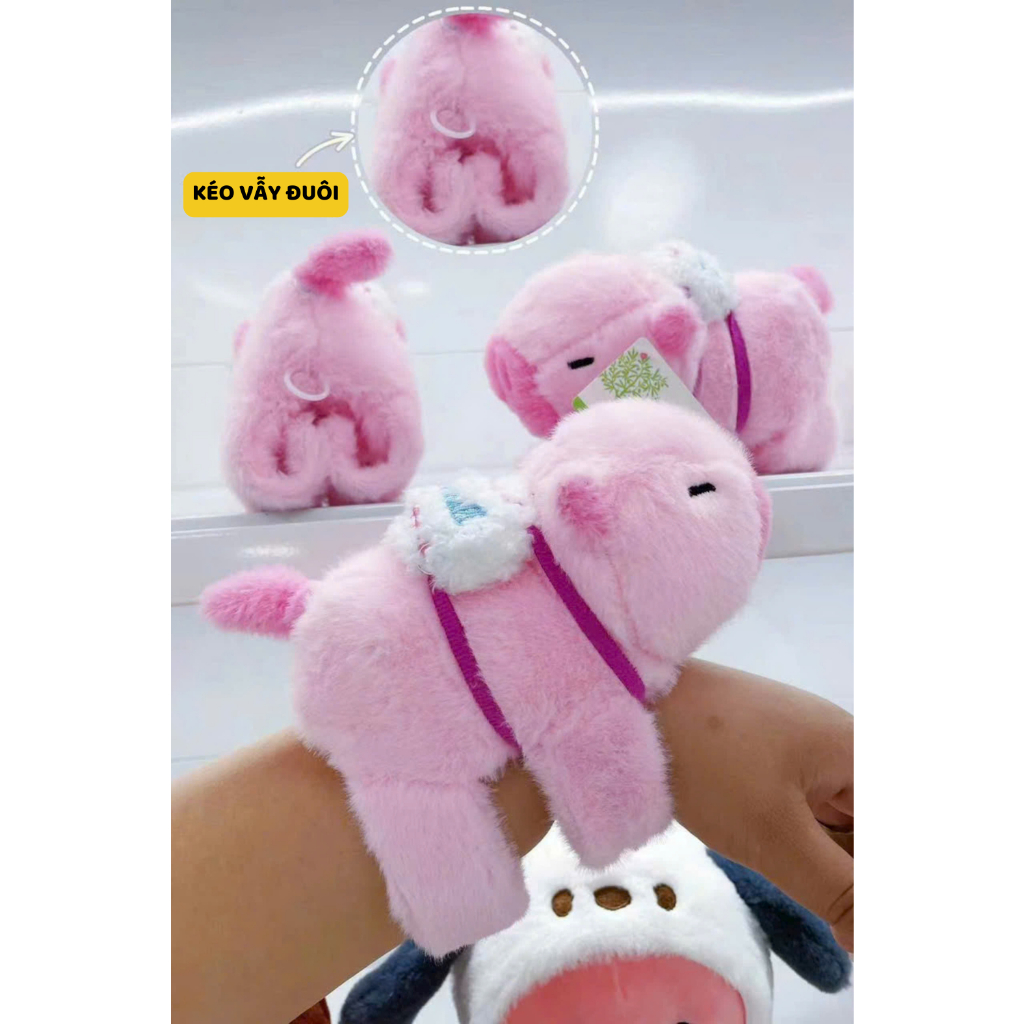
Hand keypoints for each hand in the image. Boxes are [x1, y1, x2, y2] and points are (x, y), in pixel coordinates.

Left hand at [657, 659, 853, 951]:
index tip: (852, 913)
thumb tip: (874, 935)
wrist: (628, 697)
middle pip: (866, 825)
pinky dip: (797, 840)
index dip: (874, 880)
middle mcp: (838, 745)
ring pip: (834, 819)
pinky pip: (802, 805)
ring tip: (807, 892)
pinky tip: (776, 860)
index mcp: (857, 754)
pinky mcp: (763, 752)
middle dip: (852, 874)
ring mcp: (798, 746)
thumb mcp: (776, 835)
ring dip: (826, 861)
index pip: (891, 829)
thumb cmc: (709, 762)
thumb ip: (838, 890)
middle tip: (827, 913)